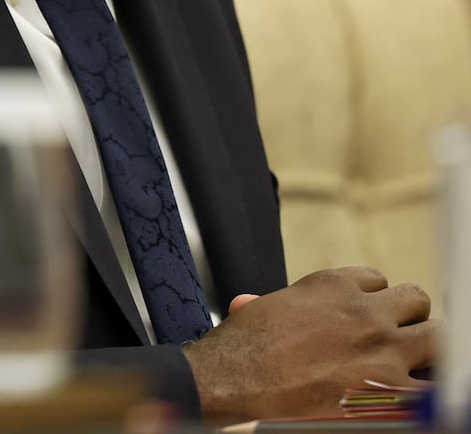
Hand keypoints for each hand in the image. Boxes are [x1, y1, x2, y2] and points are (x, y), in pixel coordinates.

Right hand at [181, 266, 438, 422]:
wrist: (236, 380)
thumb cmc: (240, 347)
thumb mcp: (256, 311)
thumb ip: (269, 304)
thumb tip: (247, 303)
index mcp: (331, 285)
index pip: (376, 279)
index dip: (371, 299)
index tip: (362, 316)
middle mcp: (363, 309)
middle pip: (415, 299)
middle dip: (407, 317)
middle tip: (395, 337)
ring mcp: (382, 347)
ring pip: (437, 335)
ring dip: (426, 347)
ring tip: (413, 363)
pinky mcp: (392, 388)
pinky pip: (435, 385)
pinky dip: (427, 390)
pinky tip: (411, 394)